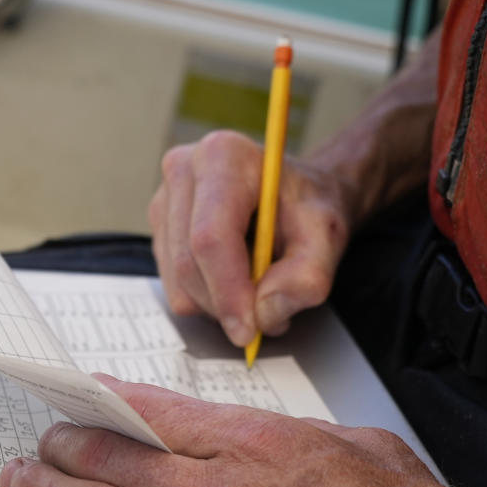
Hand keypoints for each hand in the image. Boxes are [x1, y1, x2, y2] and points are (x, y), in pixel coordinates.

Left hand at [0, 375, 486, 486]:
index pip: (154, 410)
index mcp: (254, 446)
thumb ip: (279, 433)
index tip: (81, 394)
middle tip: (40, 440)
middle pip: (114, 461)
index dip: (107, 398)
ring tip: (19, 486)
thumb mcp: (349, 444)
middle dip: (65, 444)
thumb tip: (231, 430)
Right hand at [149, 131, 351, 345]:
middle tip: (267, 317)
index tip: (249, 329)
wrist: (294, 196)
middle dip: (226, 304)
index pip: (209, 237)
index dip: (227, 290)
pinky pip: (173, 285)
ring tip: (257, 290)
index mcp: (222, 157)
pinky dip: (206, 297)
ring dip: (218, 304)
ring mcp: (164, 200)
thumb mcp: (327, 236)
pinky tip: (233, 278)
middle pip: (189, 264)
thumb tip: (265, 312)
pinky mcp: (159, 228)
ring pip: (178, 282)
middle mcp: (183, 170)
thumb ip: (308, 275)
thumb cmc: (306, 206)